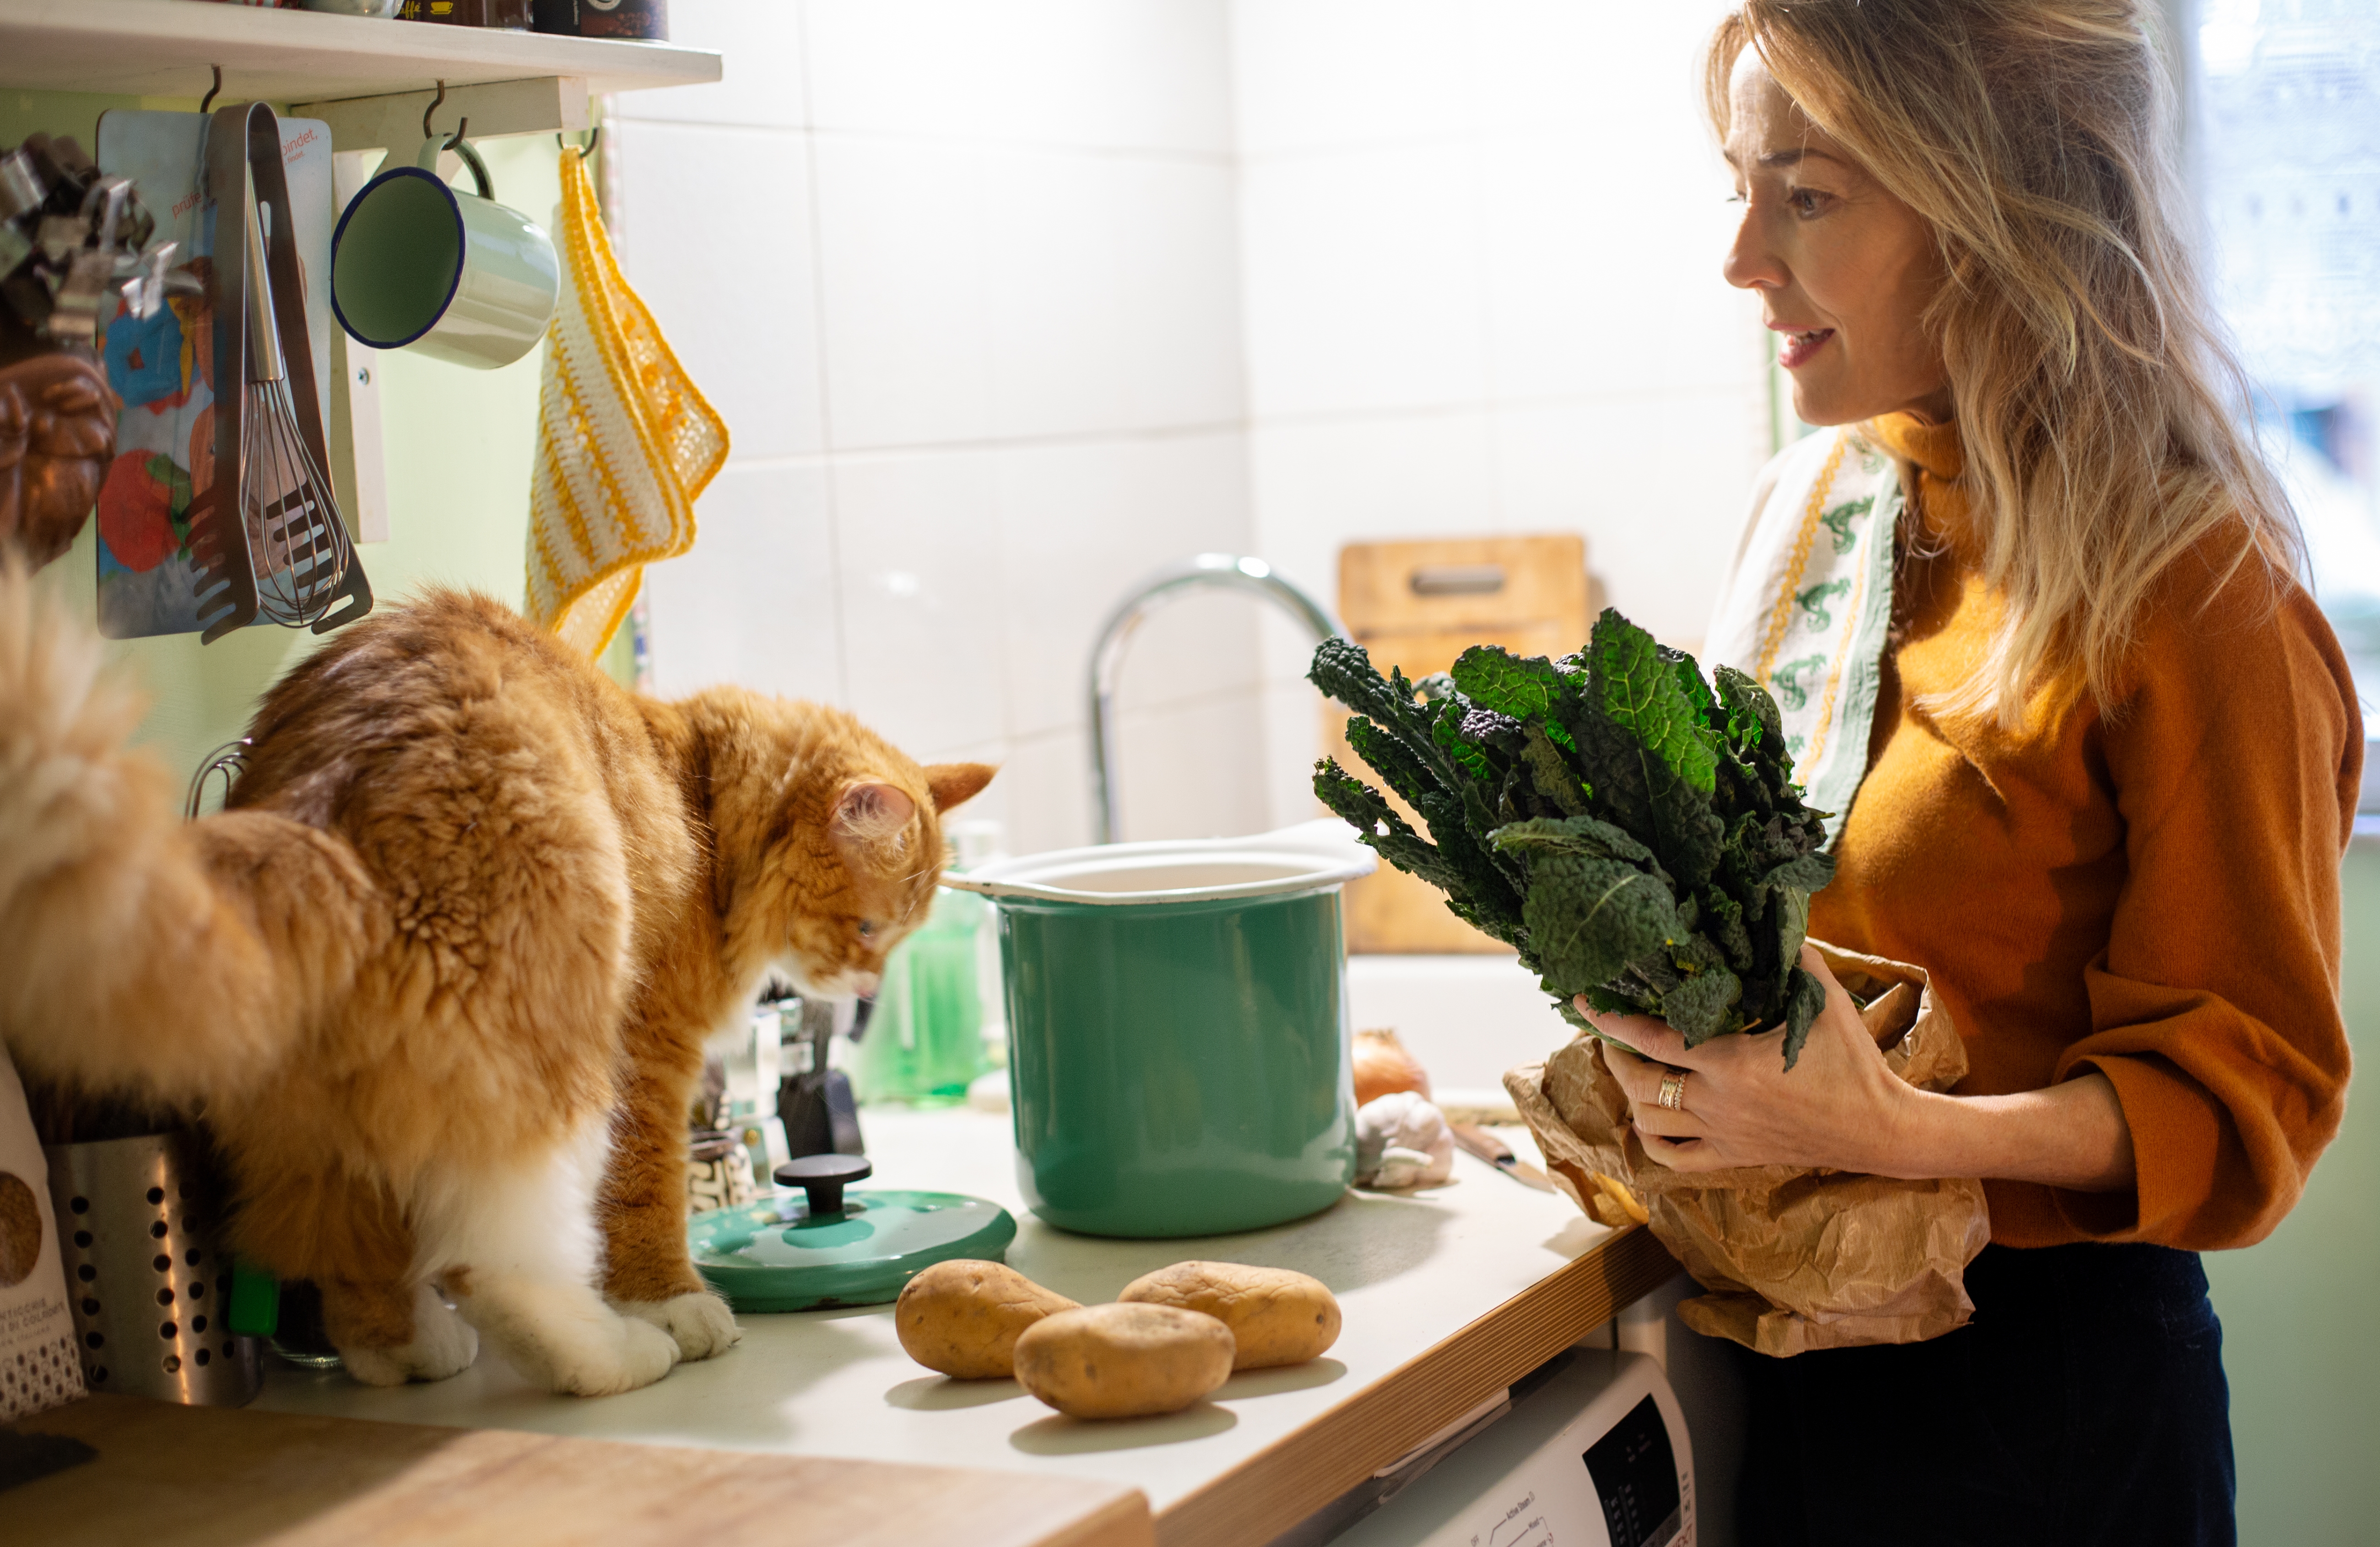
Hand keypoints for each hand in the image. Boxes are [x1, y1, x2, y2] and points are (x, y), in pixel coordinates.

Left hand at [1583, 946, 1917, 1174]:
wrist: (1880, 1128)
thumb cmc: (1853, 1063)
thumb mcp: (1825, 1003)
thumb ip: (1795, 958)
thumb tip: (1774, 914)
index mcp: (1733, 1064)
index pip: (1653, 1041)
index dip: (1613, 1022)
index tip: (1585, 1003)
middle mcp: (1719, 1103)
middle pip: (1640, 1084)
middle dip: (1614, 1056)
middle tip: (1606, 1033)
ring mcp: (1724, 1135)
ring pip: (1651, 1123)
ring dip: (1628, 1095)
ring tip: (1625, 1068)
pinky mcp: (1734, 1158)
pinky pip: (1677, 1160)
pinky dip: (1651, 1142)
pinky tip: (1645, 1121)